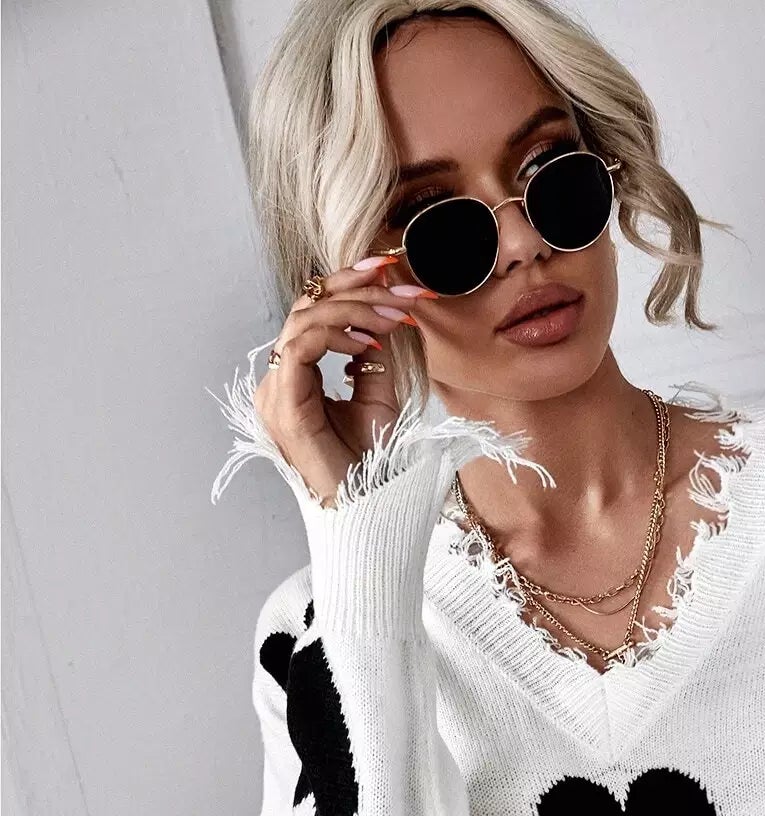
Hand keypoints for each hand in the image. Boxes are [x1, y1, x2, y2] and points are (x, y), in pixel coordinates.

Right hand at [254, 257, 438, 505]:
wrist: (368, 508)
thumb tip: (382, 314)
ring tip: (394, 316)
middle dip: (356, 287)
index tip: (389, 270)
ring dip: (354, 309)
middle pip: (306, 306)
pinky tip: (368, 343)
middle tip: (400, 285)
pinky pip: (300, 347)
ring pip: (303, 319)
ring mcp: (276, 391)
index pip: (313, 311)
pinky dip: (335, 334)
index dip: (347, 283)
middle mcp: (279, 378)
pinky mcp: (284, 403)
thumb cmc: (371, 463)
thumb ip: (373, 357)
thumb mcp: (379, 397)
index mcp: (296, 375)